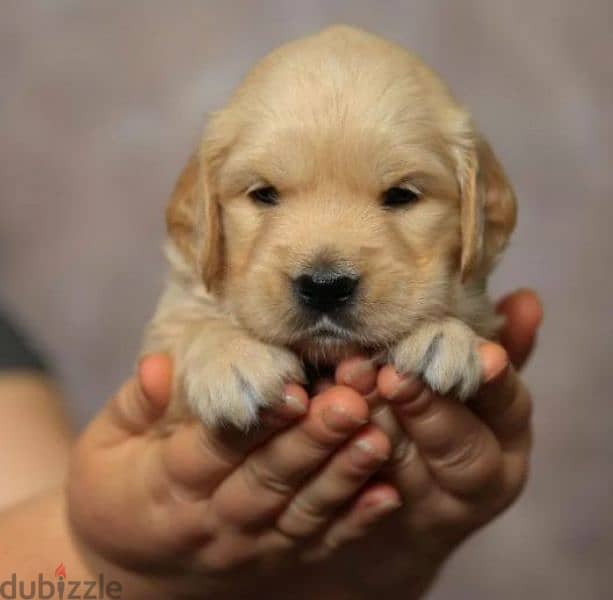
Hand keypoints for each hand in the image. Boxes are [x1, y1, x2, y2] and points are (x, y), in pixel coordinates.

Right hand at [67, 356, 400, 598]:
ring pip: (301, 509)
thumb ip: (136, 403)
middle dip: (312, 440)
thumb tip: (160, 365)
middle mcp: (214, 519)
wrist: (126, 568)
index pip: (216, 447)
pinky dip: (353, 523)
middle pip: (268, 477)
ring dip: (342, 475)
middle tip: (352, 401)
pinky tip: (387, 496)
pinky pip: (316, 543)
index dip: (256, 420)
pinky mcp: (275, 558)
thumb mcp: (105, 443)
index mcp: (168, 483)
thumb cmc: (113, 489)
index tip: (293, 389)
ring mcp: (249, 545)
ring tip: (377, 438)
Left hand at [331, 289, 541, 596]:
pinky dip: (335, 457)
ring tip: (342, 382)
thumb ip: (497, 351)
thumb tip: (527, 300)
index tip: (479, 355)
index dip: (491, 381)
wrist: (407, 511)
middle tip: (390, 372)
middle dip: (423, 404)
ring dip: (371, 423)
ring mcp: (430, 511)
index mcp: (506, 437)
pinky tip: (311, 416)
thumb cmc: (446, 425)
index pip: (507, 406)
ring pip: (402, 468)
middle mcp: (478, 480)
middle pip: (456, 446)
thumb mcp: (476, 391)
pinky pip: (355, 496)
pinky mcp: (380, 527)